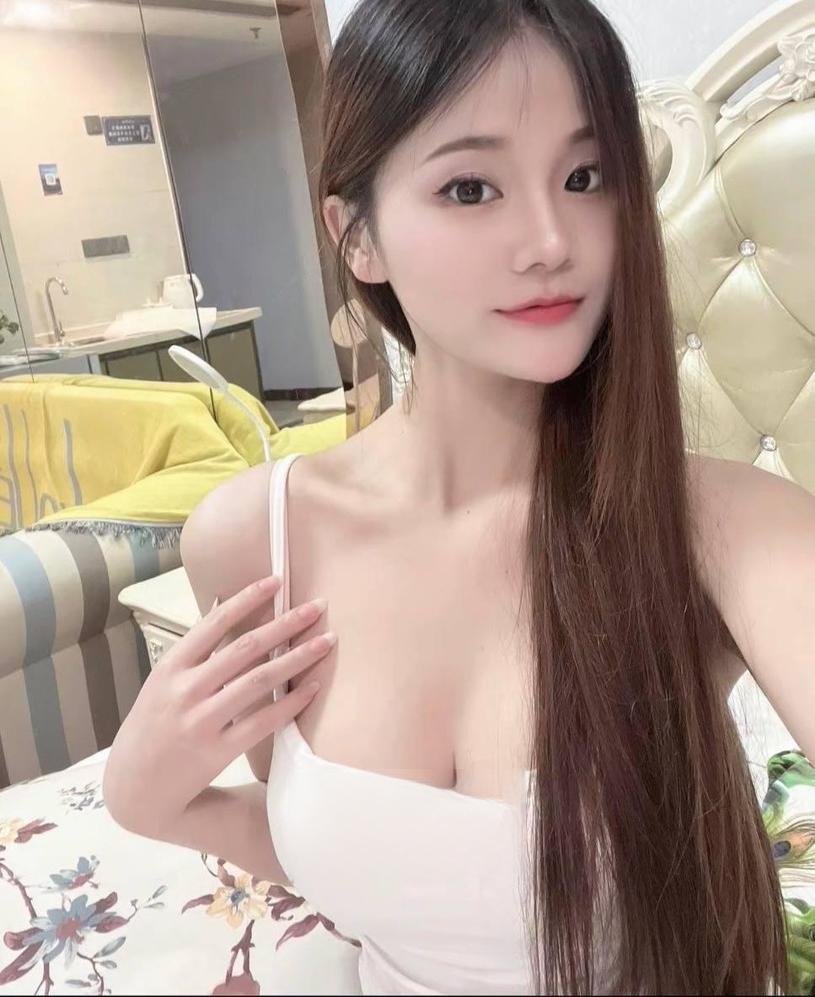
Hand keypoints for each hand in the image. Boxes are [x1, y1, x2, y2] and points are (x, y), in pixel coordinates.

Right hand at [103, 575, 329, 836]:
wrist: (133, 789)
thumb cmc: (152, 727)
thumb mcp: (161, 682)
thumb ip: (194, 650)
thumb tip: (222, 601)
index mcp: (171, 666)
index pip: (214, 621)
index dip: (248, 598)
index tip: (277, 580)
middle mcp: (185, 689)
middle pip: (246, 647)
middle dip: (286, 623)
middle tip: (318, 606)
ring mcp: (201, 721)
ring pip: (259, 680)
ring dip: (298, 658)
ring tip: (326, 641)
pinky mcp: (217, 751)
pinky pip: (263, 721)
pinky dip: (291, 702)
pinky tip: (313, 688)